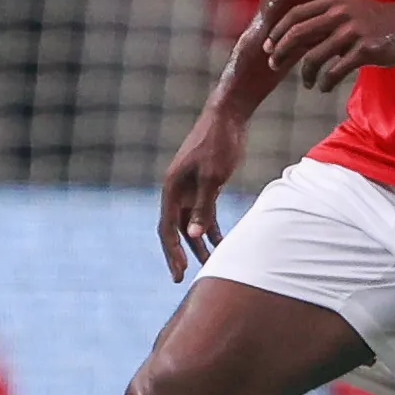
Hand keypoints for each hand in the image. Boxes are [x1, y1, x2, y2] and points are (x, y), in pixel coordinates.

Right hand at [157, 105, 246, 282]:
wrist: (228, 115)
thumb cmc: (218, 143)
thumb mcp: (212, 177)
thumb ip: (202, 206)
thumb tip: (192, 236)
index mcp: (172, 188)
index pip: (167, 228)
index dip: (171, 252)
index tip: (179, 274)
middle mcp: (177, 191)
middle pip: (174, 230)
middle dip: (180, 255)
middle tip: (183, 279)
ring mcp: (190, 188)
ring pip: (191, 224)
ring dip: (199, 245)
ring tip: (210, 267)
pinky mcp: (205, 185)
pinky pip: (205, 213)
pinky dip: (211, 229)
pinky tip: (222, 245)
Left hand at [266, 0, 394, 92]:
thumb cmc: (379, 21)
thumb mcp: (350, 13)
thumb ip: (325, 24)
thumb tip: (294, 41)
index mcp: (333, 3)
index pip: (295, 14)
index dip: (277, 31)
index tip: (268, 47)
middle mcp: (339, 14)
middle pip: (298, 34)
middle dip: (281, 52)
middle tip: (274, 66)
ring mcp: (352, 32)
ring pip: (314, 57)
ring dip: (305, 74)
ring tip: (308, 83)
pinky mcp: (364, 51)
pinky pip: (335, 71)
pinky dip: (325, 82)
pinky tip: (324, 87)